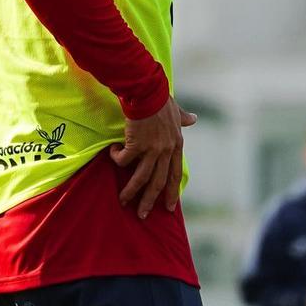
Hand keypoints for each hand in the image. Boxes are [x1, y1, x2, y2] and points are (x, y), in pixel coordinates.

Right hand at [110, 96, 196, 218]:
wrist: (148, 91)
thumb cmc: (161, 99)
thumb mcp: (176, 110)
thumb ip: (183, 118)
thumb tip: (193, 118)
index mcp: (177, 145)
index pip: (175, 174)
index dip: (172, 192)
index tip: (169, 207)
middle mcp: (166, 151)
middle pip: (159, 182)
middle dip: (150, 200)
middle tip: (143, 215)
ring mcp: (152, 149)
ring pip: (141, 178)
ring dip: (131, 192)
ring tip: (123, 201)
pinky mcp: (136, 145)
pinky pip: (123, 160)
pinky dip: (116, 158)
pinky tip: (112, 152)